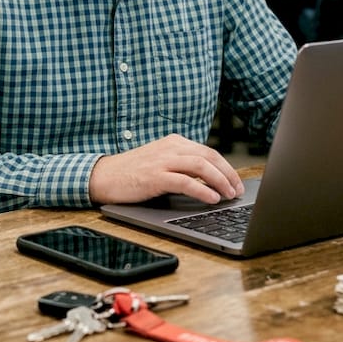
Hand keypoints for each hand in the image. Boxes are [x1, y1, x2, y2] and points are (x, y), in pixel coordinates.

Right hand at [88, 134, 244, 205]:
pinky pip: (185, 181)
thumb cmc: (133, 172)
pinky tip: (212, 199)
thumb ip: (182, 165)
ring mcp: (163, 161)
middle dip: (228, 174)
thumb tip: (210, 180)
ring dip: (220, 181)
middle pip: (209, 157)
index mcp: (175, 142)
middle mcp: (171, 147)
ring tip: (229, 195)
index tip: (236, 182)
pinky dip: (202, 190)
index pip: (209, 152)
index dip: (227, 168)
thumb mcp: (161, 162)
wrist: (104, 176)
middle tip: (238, 191)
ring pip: (201, 166)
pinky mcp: (155, 176)